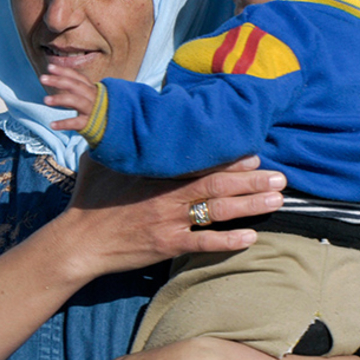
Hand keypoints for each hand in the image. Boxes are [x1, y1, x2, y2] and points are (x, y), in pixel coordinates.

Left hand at [41, 65, 98, 131]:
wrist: (115, 126)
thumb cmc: (98, 110)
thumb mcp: (90, 96)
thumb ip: (76, 89)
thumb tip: (55, 78)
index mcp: (92, 89)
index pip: (78, 77)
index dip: (64, 71)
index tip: (50, 67)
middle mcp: (93, 97)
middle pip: (76, 86)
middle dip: (59, 81)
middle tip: (43, 78)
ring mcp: (92, 110)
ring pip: (76, 101)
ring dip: (60, 99)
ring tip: (45, 100)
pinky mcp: (90, 124)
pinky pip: (76, 122)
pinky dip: (64, 123)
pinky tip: (52, 125)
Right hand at [52, 155, 285, 280]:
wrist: (77, 241)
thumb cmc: (90, 199)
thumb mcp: (102, 158)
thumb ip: (122, 141)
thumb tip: (121, 112)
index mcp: (156, 173)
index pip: (199, 162)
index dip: (230, 159)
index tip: (255, 154)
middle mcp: (168, 195)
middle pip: (218, 186)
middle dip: (253, 181)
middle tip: (281, 177)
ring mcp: (169, 222)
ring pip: (218, 212)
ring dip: (250, 206)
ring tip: (277, 201)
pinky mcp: (167, 246)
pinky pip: (204, 244)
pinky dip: (228, 241)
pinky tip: (252, 238)